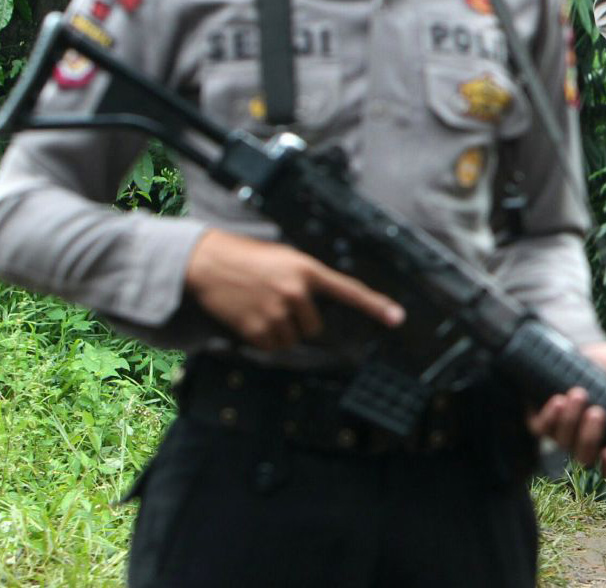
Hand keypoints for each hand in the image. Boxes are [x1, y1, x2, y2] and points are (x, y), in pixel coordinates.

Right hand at [185, 229, 404, 350]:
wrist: (208, 262)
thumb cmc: (248, 258)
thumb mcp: (285, 259)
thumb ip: (306, 279)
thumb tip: (317, 304)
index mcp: (307, 270)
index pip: (349, 290)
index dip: (375, 305)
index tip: (397, 317)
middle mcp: (297, 291)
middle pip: (314, 327)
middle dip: (299, 322)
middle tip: (276, 304)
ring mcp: (277, 312)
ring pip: (292, 339)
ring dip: (279, 332)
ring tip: (260, 308)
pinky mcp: (257, 329)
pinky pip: (271, 347)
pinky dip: (262, 339)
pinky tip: (249, 318)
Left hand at [527, 342, 605, 474]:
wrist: (579, 349)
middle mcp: (584, 439)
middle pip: (585, 456)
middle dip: (590, 437)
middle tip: (596, 411)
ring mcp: (561, 432)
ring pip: (563, 442)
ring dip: (570, 420)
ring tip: (577, 394)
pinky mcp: (541, 421)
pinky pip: (542, 429)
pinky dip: (550, 417)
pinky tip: (558, 400)